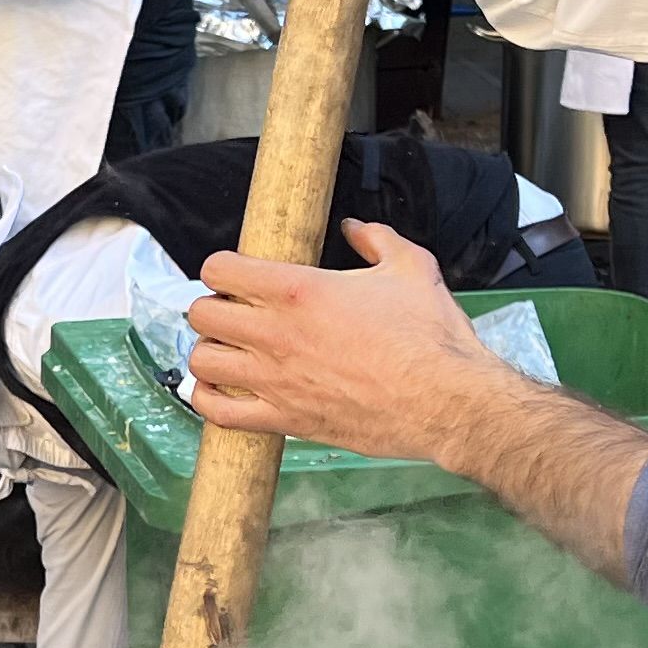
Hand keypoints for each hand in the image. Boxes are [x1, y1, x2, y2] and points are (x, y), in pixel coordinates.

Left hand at [185, 223, 501, 464]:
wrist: (446, 401)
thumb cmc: (430, 335)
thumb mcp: (410, 266)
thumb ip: (376, 239)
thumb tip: (356, 227)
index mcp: (298, 289)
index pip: (219, 268)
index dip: (222, 268)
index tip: (237, 276)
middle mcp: (276, 333)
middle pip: (200, 313)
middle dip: (213, 308)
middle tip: (235, 313)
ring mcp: (275, 380)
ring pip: (202, 361)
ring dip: (210, 352)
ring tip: (230, 352)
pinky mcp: (285, 419)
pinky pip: (219, 413)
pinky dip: (209, 400)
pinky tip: (221, 391)